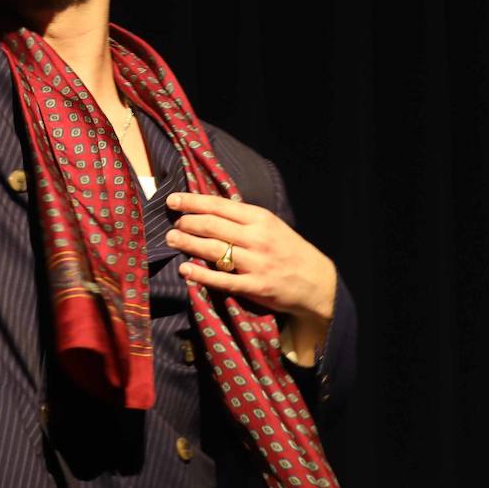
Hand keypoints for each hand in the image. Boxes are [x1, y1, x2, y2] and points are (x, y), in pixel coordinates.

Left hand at [164, 191, 336, 363]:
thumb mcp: (271, 225)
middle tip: (171, 225)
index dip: (192, 202)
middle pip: (212, 226)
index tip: (172, 200)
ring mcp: (256, 263)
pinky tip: (185, 270)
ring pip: (214, 249)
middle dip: (187, 223)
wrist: (317, 282)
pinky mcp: (256, 286)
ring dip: (188, 244)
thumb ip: (244, 218)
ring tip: (171, 240)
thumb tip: (209, 208)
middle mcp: (257, 238)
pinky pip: (222, 280)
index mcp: (260, 218)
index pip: (219, 205)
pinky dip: (201, 275)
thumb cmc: (289, 250)